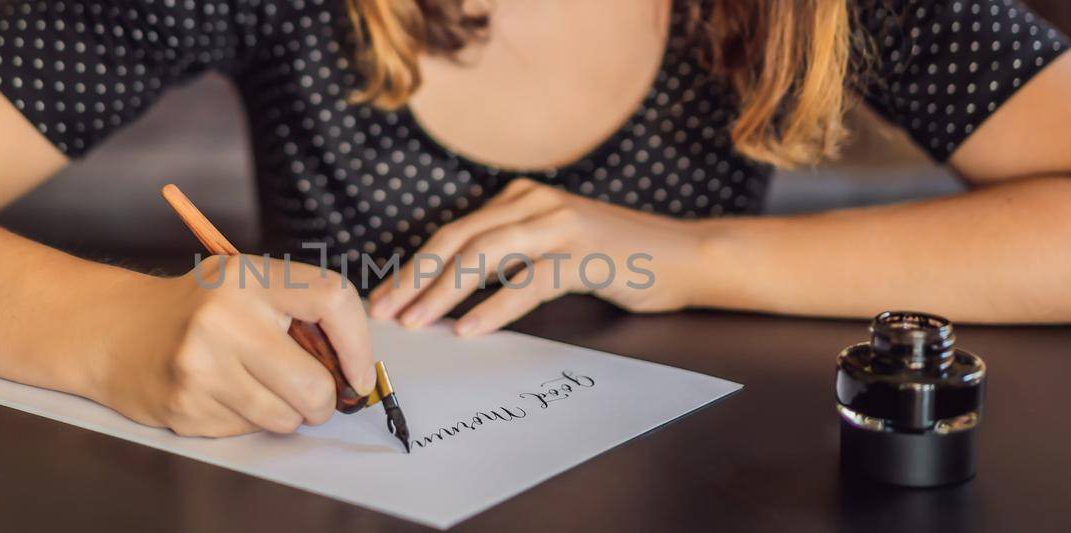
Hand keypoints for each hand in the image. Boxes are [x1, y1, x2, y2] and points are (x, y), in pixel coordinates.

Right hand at [85, 255, 374, 436]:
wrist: (115, 331)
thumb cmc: (196, 309)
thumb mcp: (244, 284)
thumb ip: (297, 310)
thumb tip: (354, 365)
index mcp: (247, 276)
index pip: (332, 299)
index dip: (359, 344)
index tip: (359, 373)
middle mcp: (223, 318)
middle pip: (313, 382)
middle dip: (325, 401)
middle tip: (317, 397)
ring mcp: (201, 366)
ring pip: (285, 417)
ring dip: (288, 415)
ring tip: (264, 391)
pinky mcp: (186, 406)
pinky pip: (249, 430)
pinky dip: (250, 421)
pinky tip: (225, 395)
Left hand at [368, 178, 695, 335]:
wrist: (684, 258)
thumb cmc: (615, 260)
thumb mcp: (552, 247)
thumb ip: (510, 254)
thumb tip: (450, 290)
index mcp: (520, 198)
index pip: (453, 232)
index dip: (415, 266)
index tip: (386, 298)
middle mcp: (533, 202)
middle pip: (457, 240)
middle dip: (415, 278)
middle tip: (386, 312)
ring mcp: (558, 224)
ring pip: (484, 255)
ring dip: (443, 292)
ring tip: (417, 322)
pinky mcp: (582, 253)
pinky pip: (527, 283)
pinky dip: (494, 307)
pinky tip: (469, 329)